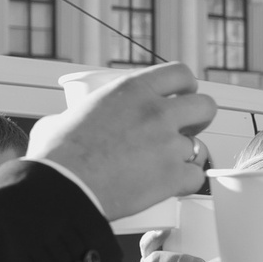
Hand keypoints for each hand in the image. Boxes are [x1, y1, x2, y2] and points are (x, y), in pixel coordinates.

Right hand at [27, 63, 218, 221]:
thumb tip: (64, 122)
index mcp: (133, 90)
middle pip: (205, 106)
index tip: (182, 96)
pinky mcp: (172, 176)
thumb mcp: (64, 117)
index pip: (180, 74)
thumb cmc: (57, 156)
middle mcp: (156, 113)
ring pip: (201, 147)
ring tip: (168, 164)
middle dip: (199, 119)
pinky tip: (171, 185)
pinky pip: (196, 177)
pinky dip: (185, 183)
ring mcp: (168, 145)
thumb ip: (77, 114)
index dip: (187, 86)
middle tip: (185, 129)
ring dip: (188, 156)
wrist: (62, 188)